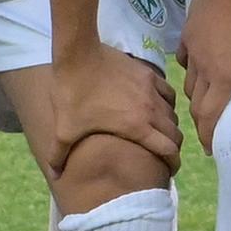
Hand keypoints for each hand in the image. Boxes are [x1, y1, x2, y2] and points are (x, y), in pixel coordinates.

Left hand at [40, 40, 182, 175]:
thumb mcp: (64, 129)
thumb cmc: (73, 94)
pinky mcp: (148, 74)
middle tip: (165, 155)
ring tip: (160, 132)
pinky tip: (157, 106)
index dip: (172, 164)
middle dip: (173, 148)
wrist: (79, 54)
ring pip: (173, 113)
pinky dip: (167, 104)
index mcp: (137, 127)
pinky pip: (168, 93)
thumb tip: (54, 175)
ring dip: (170, 126)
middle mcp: (151, 110)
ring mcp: (152, 90)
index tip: (169, 171)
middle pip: (175, 134)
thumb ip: (59, 155)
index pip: (169, 150)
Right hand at [178, 0, 230, 152]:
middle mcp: (204, 69)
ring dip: (197, 98)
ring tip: (208, 103)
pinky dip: (191, 70)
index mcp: (224, 77)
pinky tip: (201, 66)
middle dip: (203, 122)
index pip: (210, 117)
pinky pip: (184, 60)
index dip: (210, 136)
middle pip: (196, 105)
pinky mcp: (188, 34)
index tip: (214, 149)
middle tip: (212, 131)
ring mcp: (193, 51)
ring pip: (189, 84)